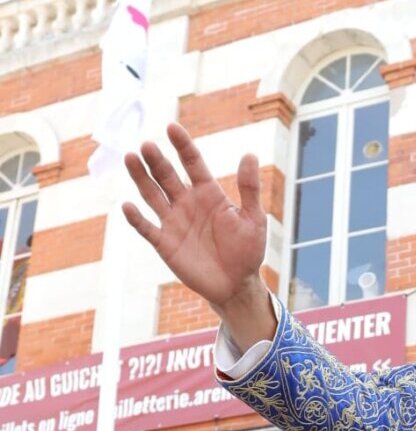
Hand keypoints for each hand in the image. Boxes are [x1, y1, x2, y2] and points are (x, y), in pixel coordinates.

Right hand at [123, 123, 275, 350]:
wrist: (237, 284)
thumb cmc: (248, 250)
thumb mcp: (253, 218)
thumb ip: (249, 188)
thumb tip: (250, 155)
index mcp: (208, 193)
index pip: (192, 163)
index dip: (183, 146)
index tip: (172, 127)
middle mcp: (187, 203)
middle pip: (167, 176)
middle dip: (157, 160)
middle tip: (147, 144)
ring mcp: (173, 222)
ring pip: (152, 195)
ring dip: (141, 178)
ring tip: (130, 158)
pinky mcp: (164, 243)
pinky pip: (147, 228)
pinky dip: (137, 218)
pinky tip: (127, 206)